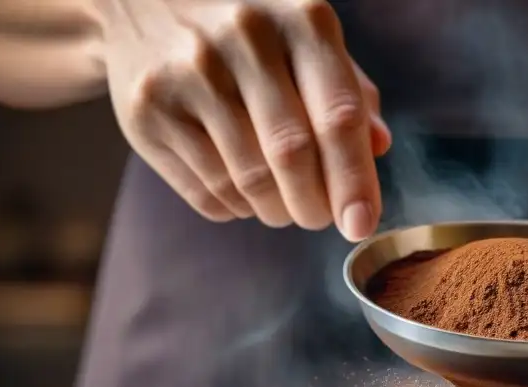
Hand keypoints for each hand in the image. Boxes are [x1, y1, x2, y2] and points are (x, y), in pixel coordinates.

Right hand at [93, 0, 390, 237]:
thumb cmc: (251, 33)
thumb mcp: (307, 42)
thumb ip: (348, 93)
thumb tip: (379, 146)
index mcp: (301, 20)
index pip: (338, 117)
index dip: (355, 181)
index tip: (360, 225)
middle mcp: (244, 38)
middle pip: (292, 155)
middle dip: (314, 206)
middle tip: (318, 218)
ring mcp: (189, 72)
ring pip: (250, 181)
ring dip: (276, 211)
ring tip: (282, 204)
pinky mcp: (148, 109)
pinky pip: (208, 191)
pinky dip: (236, 207)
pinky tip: (241, 188)